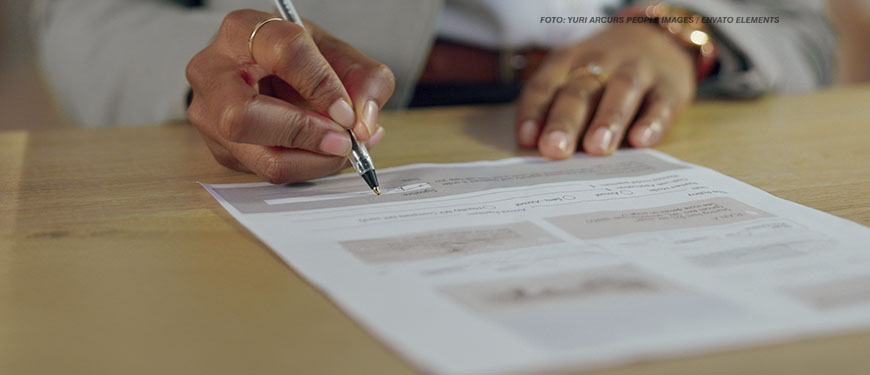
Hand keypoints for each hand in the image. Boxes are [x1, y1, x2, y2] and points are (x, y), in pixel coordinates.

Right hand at [186, 10, 394, 182]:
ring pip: (259, 155)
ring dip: (313, 160)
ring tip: (342, 147)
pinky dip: (308, 167)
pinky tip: (325, 151)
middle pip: (243, 116)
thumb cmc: (298, 61)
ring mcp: (210, 115)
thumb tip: (364, 124)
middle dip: (304, 133)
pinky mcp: (223, 150)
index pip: (283, 52)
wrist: (267, 72)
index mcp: (244, 30)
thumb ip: (366, 81)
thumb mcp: (338, 54)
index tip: (347, 110)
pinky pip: (268, 171)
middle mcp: (214, 72)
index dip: (321, 85)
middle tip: (343, 139)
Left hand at [515, 23, 695, 157]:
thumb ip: (555, 109)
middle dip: (565, 121)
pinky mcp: (669, 86)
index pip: (545, 85)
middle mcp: (601, 62)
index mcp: (568, 62)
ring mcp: (638, 71)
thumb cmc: (603, 73)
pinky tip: (641, 141)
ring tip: (597, 148)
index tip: (527, 140)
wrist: (657, 38)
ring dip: (607, 120)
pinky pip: (660, 103)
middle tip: (555, 149)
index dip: (535, 111)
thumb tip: (537, 150)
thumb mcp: (574, 77)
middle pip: (579, 91)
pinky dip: (652, 122)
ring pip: (621, 91)